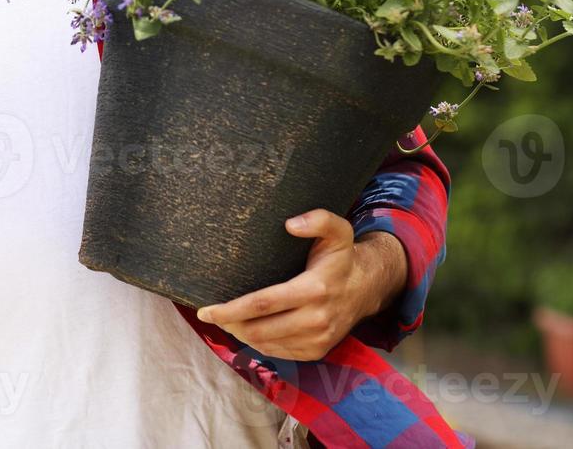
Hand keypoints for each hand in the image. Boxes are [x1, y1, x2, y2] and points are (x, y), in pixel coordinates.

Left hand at [193, 210, 404, 361]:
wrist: (366, 287)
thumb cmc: (341, 257)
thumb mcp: (338, 230)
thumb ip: (318, 219)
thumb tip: (290, 224)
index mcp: (315, 289)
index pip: (262, 304)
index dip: (230, 309)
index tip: (206, 309)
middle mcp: (316, 319)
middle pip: (258, 329)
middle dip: (229, 324)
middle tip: (210, 315)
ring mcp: (317, 339)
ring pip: (265, 344)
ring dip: (240, 334)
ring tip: (226, 320)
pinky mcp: (317, 351)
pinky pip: (278, 352)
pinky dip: (258, 343)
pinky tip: (249, 329)